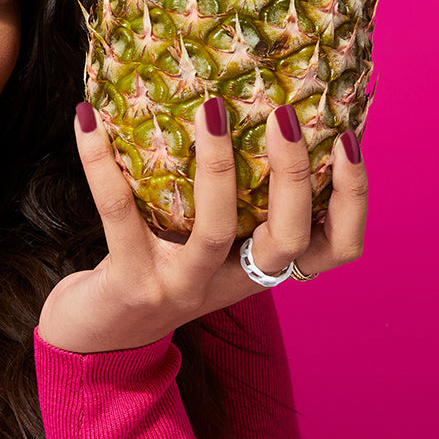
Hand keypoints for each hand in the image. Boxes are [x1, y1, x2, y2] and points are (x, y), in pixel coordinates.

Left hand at [36, 98, 367, 353]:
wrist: (98, 339)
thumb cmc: (159, 269)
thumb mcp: (208, 243)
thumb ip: (235, 197)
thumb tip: (239, 100)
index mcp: (260, 268)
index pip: (335, 248)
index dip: (352, 199)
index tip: (348, 141)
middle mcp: (231, 282)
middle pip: (288, 238)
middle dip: (295, 174)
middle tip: (284, 115)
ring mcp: (181, 286)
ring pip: (216, 231)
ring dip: (217, 166)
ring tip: (212, 109)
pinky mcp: (130, 282)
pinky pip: (118, 212)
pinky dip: (100, 161)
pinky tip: (87, 118)